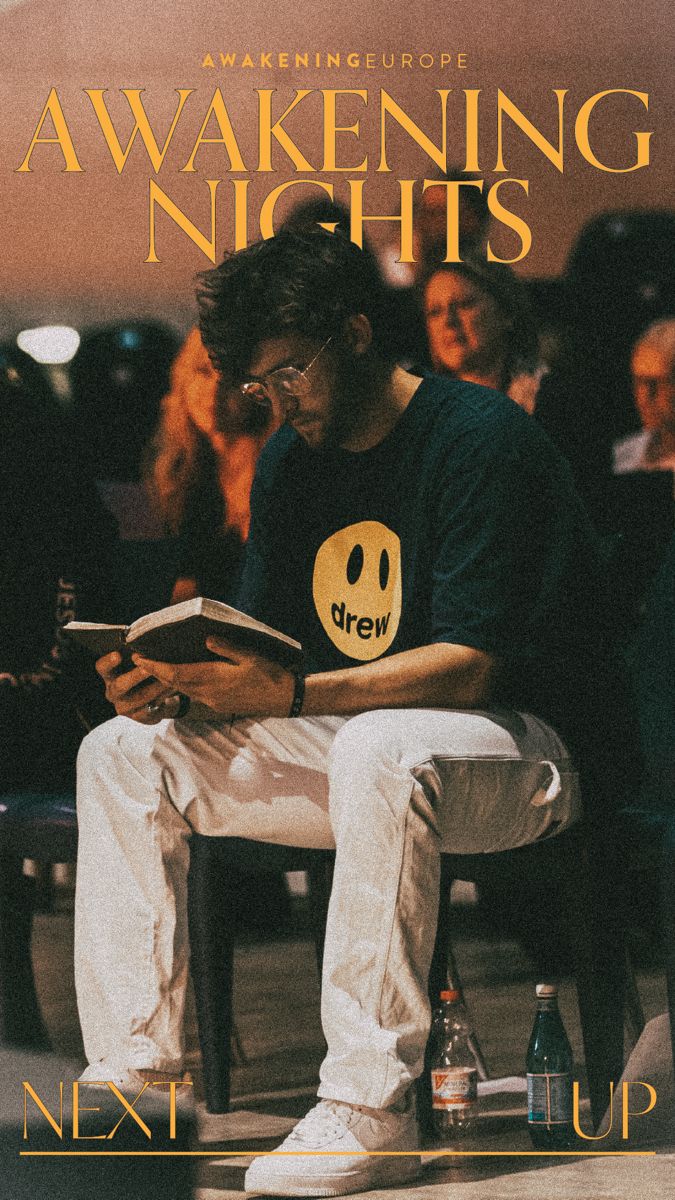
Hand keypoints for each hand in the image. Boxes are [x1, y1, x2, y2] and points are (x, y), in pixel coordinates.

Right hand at [95, 651, 182, 723]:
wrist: (156, 694)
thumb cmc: (145, 670)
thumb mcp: (140, 661)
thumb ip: (140, 653)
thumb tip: (150, 639)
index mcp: (109, 674)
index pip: (102, 667)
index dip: (108, 662)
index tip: (117, 654)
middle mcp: (113, 691)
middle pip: (120, 685)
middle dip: (135, 676)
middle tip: (147, 668)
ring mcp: (124, 707)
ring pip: (140, 697)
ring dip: (156, 686)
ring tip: (170, 677)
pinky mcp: (139, 717)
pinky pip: (151, 708)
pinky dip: (164, 697)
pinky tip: (174, 688)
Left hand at [131, 637, 294, 718]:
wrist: (283, 699)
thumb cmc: (269, 675)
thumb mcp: (250, 656)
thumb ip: (226, 648)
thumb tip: (207, 639)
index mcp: (215, 678)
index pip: (177, 673)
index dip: (156, 667)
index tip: (140, 659)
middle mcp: (209, 692)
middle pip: (174, 683)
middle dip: (155, 672)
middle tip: (139, 661)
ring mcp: (213, 701)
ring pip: (182, 690)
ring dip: (166, 679)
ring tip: (154, 667)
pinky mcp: (218, 705)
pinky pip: (193, 694)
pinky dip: (180, 685)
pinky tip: (179, 677)